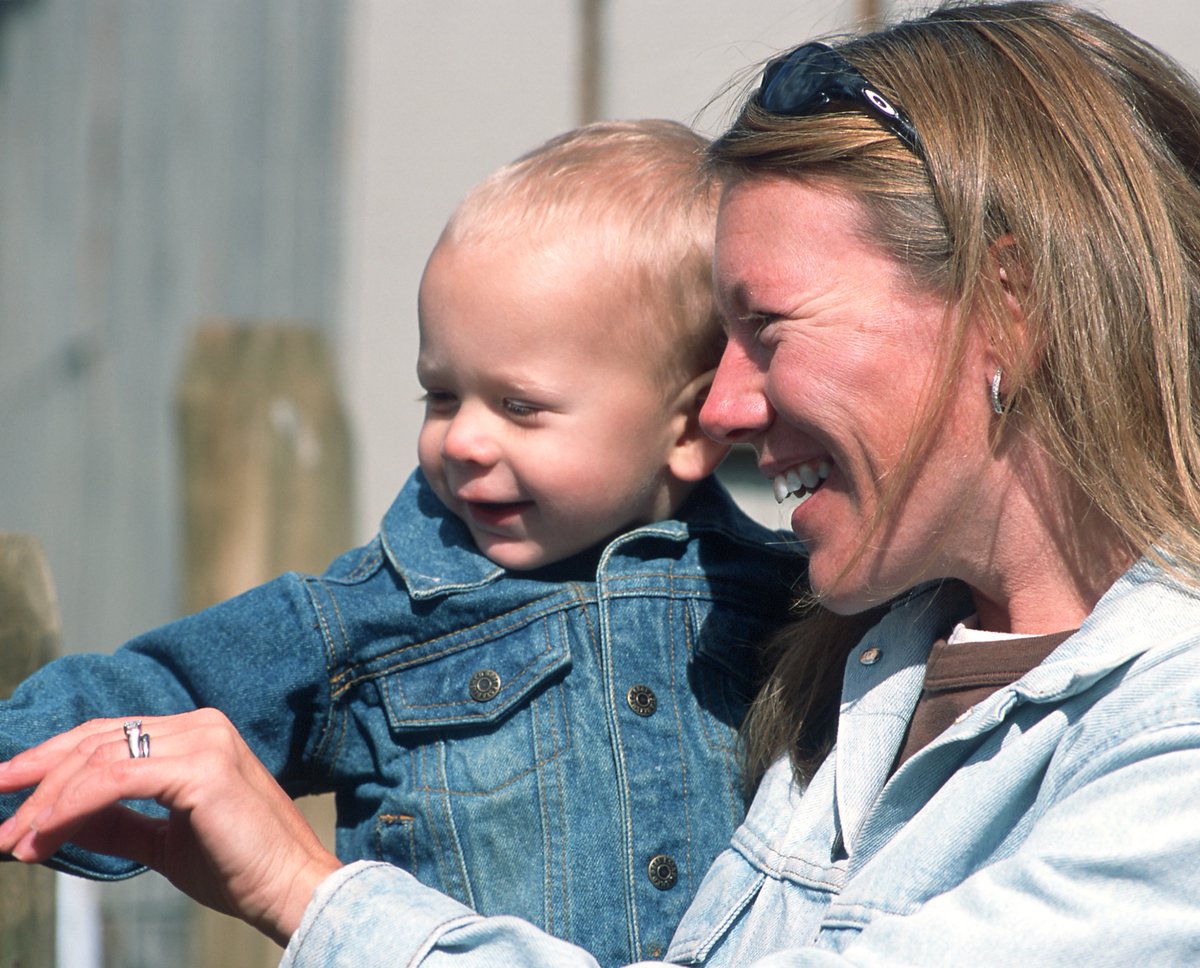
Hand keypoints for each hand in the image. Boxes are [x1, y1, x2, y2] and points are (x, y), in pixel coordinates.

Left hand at [0, 709, 340, 945]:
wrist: (292, 889)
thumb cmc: (239, 869)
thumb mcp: (164, 842)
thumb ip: (116, 823)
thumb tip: (54, 822)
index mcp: (198, 734)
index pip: (110, 735)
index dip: (52, 759)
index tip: (7, 789)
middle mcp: (201, 725)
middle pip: (97, 740)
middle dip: (36, 777)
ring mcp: (203, 741)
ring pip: (99, 759)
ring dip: (46, 802)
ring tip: (15, 842)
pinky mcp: (200, 768)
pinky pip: (115, 781)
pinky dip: (70, 807)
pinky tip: (43, 835)